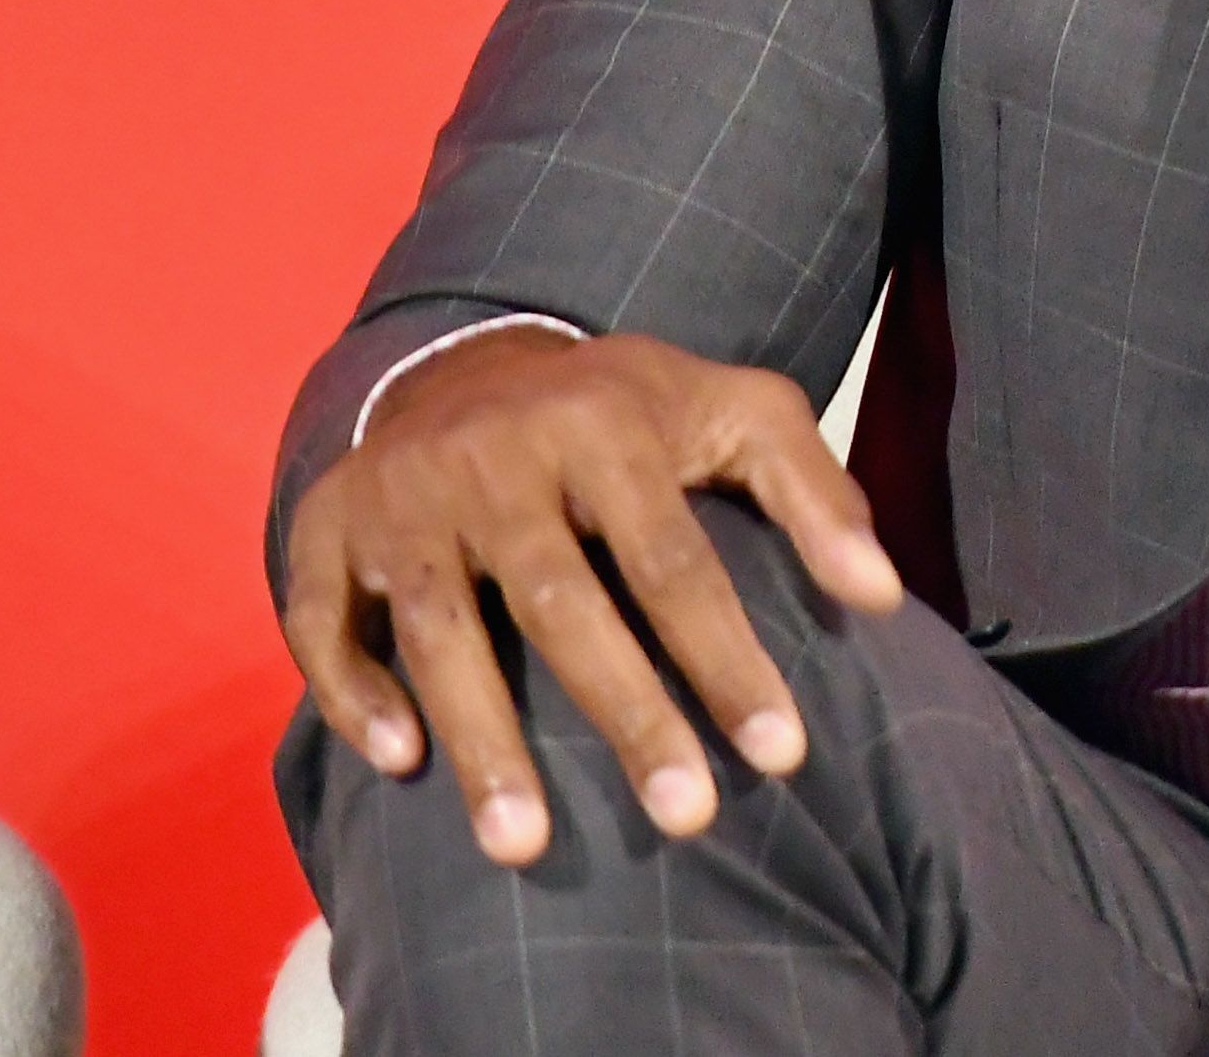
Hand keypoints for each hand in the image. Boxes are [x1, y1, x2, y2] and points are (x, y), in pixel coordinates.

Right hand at [278, 327, 901, 866]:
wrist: (470, 362)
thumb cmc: (628, 415)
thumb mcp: (736, 414)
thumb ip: (815, 494)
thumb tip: (882, 597)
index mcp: (602, 422)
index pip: (674, 559)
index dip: (727, 658)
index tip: (781, 753)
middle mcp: (495, 454)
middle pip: (562, 603)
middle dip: (628, 717)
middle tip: (686, 819)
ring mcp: (403, 493)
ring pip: (441, 628)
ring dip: (482, 742)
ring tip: (525, 846)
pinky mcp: (326, 527)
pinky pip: (325, 621)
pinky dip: (355, 694)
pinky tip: (399, 765)